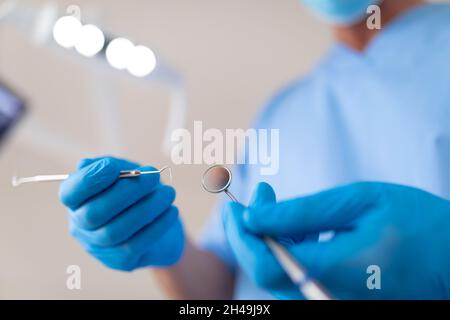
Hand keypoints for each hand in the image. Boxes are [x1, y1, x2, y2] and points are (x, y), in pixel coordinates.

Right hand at [59, 157, 183, 270]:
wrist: (163, 223)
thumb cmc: (139, 191)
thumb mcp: (127, 171)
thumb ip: (111, 166)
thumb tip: (85, 165)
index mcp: (77, 201)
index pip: (70, 194)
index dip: (88, 180)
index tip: (113, 166)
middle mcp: (81, 226)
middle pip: (94, 214)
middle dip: (125, 192)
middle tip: (153, 176)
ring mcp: (99, 247)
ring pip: (116, 231)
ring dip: (146, 208)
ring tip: (169, 193)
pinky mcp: (120, 261)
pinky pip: (136, 244)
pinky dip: (157, 225)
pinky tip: (172, 210)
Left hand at [224, 182, 449, 298]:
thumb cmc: (417, 224)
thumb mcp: (359, 202)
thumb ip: (303, 212)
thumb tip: (254, 215)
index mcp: (333, 271)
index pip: (263, 264)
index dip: (241, 233)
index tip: (237, 201)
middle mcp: (326, 296)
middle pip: (265, 272)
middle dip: (251, 229)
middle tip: (259, 193)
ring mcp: (331, 301)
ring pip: (278, 274)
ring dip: (269, 236)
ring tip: (277, 201)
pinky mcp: (335, 298)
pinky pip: (297, 277)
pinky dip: (287, 248)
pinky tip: (300, 226)